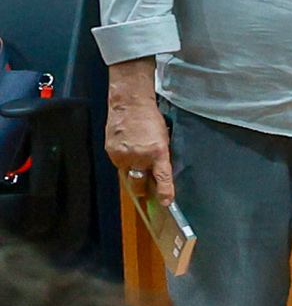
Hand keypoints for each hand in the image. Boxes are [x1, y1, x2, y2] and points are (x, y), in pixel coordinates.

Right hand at [105, 61, 173, 202]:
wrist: (129, 104)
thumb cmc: (151, 119)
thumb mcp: (163, 138)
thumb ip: (160, 155)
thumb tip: (157, 170)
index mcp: (157, 152)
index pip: (162, 177)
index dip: (165, 192)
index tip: (166, 202)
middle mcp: (139, 156)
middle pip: (139, 183)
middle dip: (143, 189)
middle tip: (147, 189)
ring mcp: (123, 155)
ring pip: (127, 174)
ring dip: (132, 171)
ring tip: (136, 157)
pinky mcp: (111, 152)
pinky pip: (119, 164)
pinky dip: (124, 161)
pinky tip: (127, 149)